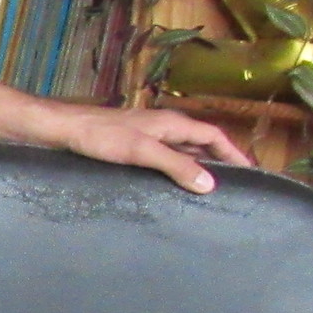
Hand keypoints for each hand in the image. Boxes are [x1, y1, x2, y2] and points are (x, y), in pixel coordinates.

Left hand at [47, 102, 252, 193]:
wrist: (62, 129)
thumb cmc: (100, 136)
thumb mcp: (141, 151)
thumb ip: (175, 165)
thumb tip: (209, 184)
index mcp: (171, 123)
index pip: (213, 136)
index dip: (233, 153)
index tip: (250, 172)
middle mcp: (163, 126)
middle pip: (200, 142)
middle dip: (218, 160)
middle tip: (232, 184)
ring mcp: (146, 135)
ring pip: (181, 150)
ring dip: (195, 165)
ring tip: (205, 189)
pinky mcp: (130, 145)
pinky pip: (162, 157)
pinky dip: (174, 169)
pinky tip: (169, 185)